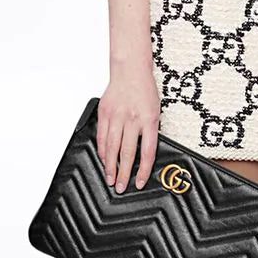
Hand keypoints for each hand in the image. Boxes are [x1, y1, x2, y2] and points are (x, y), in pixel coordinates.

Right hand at [96, 64, 160, 192]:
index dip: (143, 170)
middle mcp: (132, 119)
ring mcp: (117, 116)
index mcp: (149, 120)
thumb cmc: (145, 91)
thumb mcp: (156, 111)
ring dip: (110, 165)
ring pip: (112, 147)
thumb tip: (145, 154)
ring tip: (109, 178)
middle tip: (120, 187)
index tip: (139, 182)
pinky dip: (102, 150)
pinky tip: (103, 159)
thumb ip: (150, 132)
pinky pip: (101, 136)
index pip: (147, 152)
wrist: (130, 70)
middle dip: (123, 173)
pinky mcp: (104, 113)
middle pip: (127, 152)